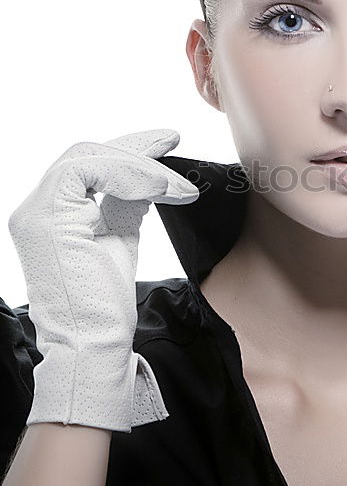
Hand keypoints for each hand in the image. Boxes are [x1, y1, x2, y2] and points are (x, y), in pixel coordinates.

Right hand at [7, 128, 199, 432]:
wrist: (94, 344)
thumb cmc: (106, 307)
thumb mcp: (118, 238)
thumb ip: (125, 204)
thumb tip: (148, 178)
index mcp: (52, 214)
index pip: (87, 166)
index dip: (128, 151)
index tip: (165, 145)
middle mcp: (35, 210)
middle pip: (85, 154)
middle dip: (134, 146)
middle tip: (172, 141)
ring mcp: (37, 213)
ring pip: (87, 157)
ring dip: (138, 164)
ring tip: (173, 183)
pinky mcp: (50, 220)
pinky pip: (87, 171)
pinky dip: (127, 174)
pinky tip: (156, 188)